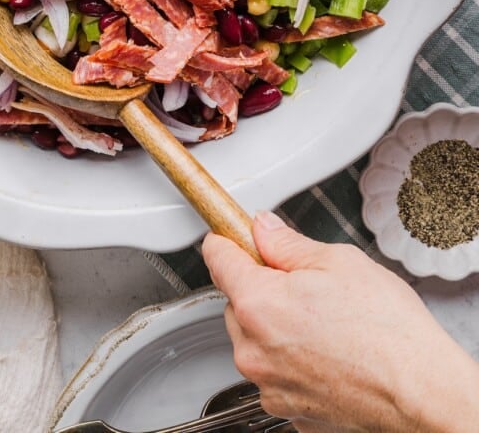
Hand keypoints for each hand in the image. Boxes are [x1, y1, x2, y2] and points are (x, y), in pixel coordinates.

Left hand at [203, 213, 478, 431]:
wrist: (421, 392)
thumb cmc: (388, 332)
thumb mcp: (338, 261)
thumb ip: (287, 243)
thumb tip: (263, 229)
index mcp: (258, 303)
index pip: (217, 258)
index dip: (228, 239)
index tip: (233, 234)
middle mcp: (253, 349)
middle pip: (237, 301)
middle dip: (261, 286)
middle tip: (303, 283)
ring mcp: (269, 384)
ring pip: (254, 338)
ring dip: (275, 326)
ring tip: (324, 322)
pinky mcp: (287, 409)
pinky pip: (275, 371)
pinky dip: (292, 359)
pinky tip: (327, 352)